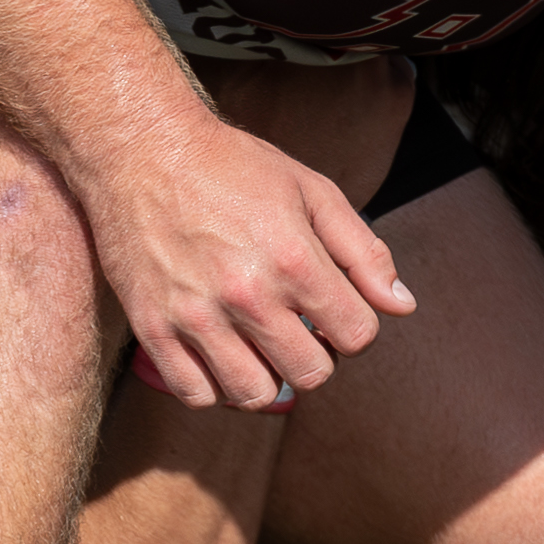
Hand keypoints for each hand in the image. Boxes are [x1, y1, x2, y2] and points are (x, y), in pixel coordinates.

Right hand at [88, 113, 415, 408]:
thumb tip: (402, 305)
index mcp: (294, 259)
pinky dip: (213, 385)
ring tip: (258, 346)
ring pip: (253, 394)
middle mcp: (246, 295)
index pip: (357, 335)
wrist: (141, 148)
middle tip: (298, 331)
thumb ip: (363, 251)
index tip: (334, 312)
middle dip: (315, 356)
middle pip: (310, 374)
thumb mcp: (311, 191)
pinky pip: (195, 393)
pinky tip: (218, 355)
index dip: (355, 327)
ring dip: (266, 377)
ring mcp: (195, 315)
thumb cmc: (232, 166)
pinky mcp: (152, 327)